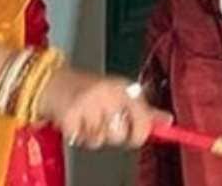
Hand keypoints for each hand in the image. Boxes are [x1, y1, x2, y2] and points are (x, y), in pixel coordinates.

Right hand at [36, 68, 169, 148]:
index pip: (143, 119)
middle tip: (103, 121)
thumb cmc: (90, 88)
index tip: (136, 136)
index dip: (140, 133)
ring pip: (99, 140)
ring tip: (87, 118)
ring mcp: (89, 104)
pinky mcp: (70, 114)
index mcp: (124, 88)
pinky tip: (75, 121)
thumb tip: (168, 121)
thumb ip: (145, 110)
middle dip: (112, 134)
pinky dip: (76, 135)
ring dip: (92, 135)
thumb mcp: (121, 93)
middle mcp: (108, 94)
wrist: (53, 81)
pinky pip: (80, 140)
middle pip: (120, 136)